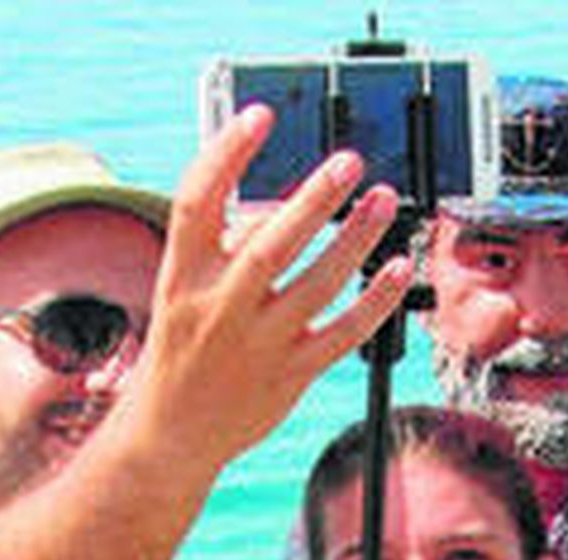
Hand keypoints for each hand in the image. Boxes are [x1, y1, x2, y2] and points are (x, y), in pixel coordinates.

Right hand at [122, 104, 412, 475]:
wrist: (170, 434)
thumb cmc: (182, 350)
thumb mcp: (181, 292)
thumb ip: (223, 248)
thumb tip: (282, 205)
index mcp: (181, 276)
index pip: (196, 203)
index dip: (225, 154)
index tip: (260, 117)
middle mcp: (217, 308)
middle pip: (269, 244)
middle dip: (312, 200)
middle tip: (349, 162)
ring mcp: (256, 345)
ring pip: (316, 285)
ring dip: (354, 239)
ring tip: (382, 200)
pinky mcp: (289, 376)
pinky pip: (342, 333)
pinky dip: (374, 301)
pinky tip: (397, 267)